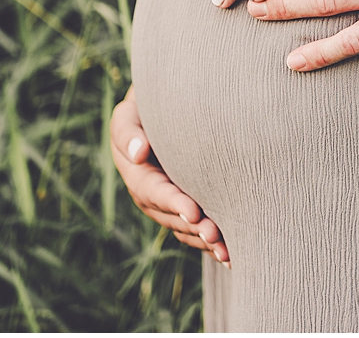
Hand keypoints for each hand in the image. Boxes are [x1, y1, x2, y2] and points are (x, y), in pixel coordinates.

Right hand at [109, 91, 229, 261]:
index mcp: (135, 173)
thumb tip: (139, 153)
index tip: (193, 211)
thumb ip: (128, 131)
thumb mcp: (129, 113)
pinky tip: (230, 253)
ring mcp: (166, 203)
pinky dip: (208, 241)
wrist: (160, 108)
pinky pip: (193, 228)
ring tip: (227, 250)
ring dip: (203, 241)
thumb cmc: (146, 106)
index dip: (173, 203)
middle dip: (193, 228)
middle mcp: (149, 194)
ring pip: (183, 227)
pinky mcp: (182, 205)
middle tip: (217, 236)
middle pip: (170, 217)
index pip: (153, 191)